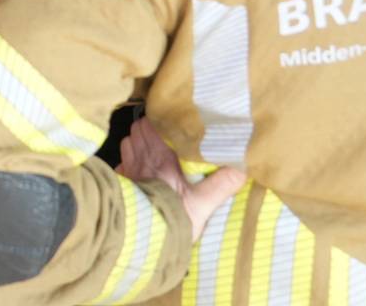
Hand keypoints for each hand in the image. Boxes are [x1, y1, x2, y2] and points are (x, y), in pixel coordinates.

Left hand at [117, 117, 246, 242]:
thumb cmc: (176, 219)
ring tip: (153, 149)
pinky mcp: (122, 185)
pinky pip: (122, 163)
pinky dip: (129, 162)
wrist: (146, 244)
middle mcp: (140, 160)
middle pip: (138, 131)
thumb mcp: (204, 203)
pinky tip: (140, 168)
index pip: (150, 125)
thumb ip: (222, 183)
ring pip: (128, 143)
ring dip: (138, 143)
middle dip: (149, 130)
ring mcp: (128, 171)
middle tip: (165, 136)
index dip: (158, 121)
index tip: (171, 123)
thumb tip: (243, 167)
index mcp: (159, 157)